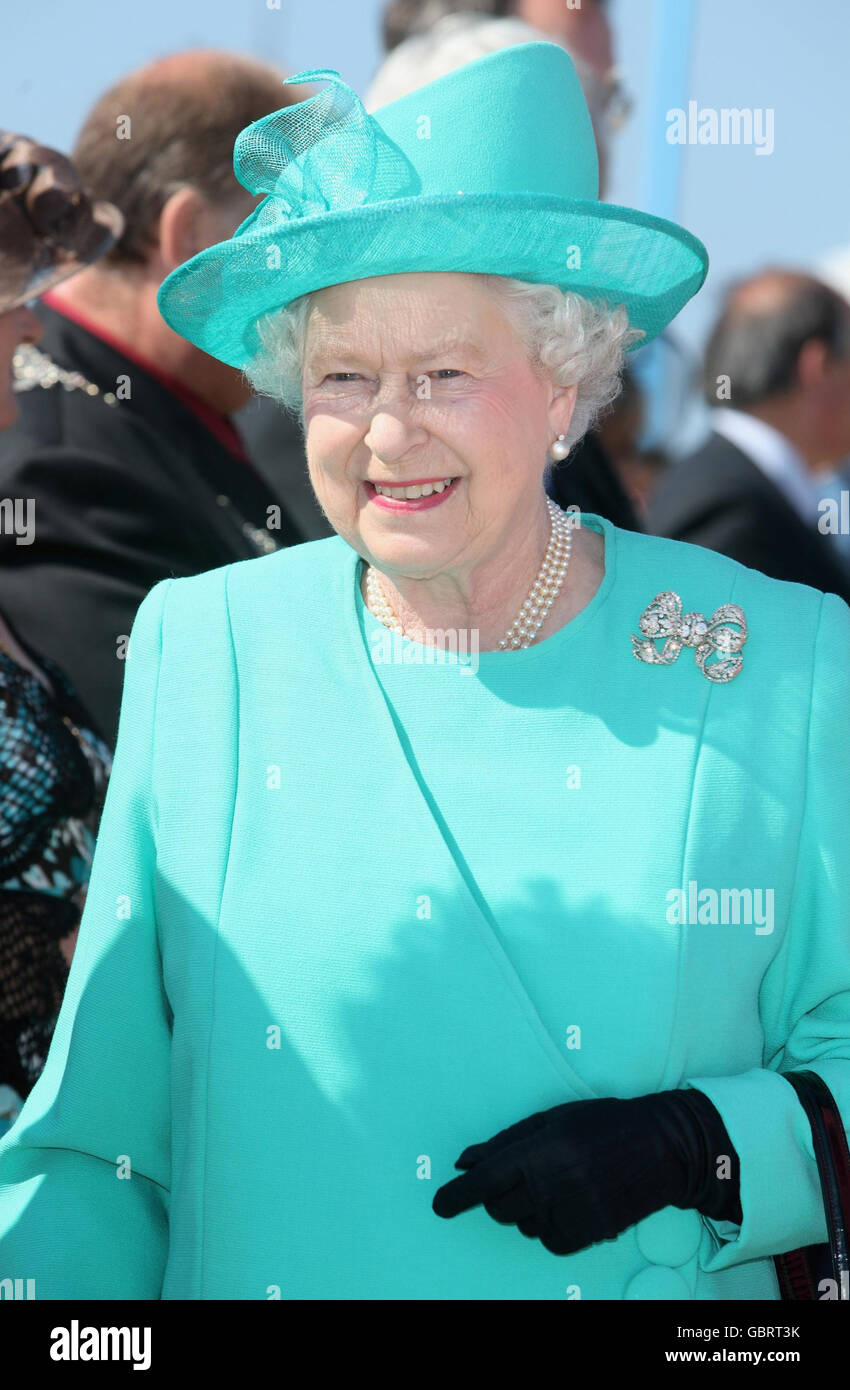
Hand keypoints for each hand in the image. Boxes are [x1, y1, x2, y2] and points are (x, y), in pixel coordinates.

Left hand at [432, 1090, 739, 1256]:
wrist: (662, 1146)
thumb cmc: (603, 1124)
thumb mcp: (552, 1119)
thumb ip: (506, 1140)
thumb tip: (464, 1160)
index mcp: (541, 1149)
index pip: (486, 1179)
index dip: (458, 1195)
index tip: (440, 1205)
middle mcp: (555, 1183)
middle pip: (500, 1208)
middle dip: (499, 1196)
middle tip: (522, 1178)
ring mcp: (575, 1211)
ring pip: (524, 1226)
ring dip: (528, 1210)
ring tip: (557, 1184)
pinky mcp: (592, 1232)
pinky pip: (550, 1242)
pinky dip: (550, 1228)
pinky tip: (568, 1205)